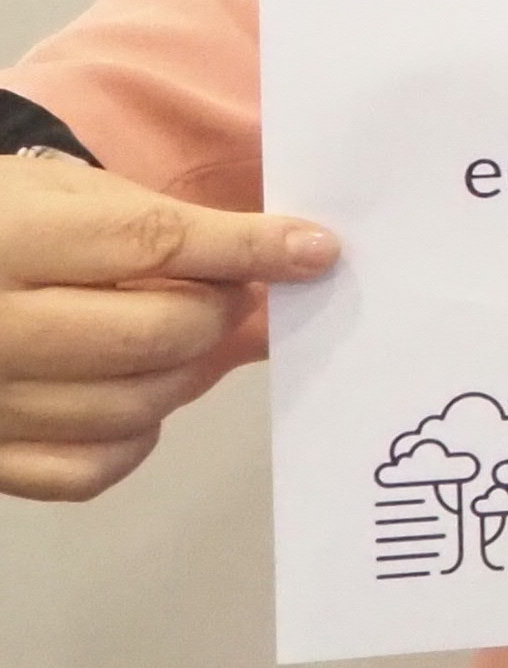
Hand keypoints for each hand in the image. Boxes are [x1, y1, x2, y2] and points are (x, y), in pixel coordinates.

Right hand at [0, 151, 336, 501]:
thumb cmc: (1, 224)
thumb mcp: (66, 197)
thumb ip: (166, 229)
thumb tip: (292, 263)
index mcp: (12, 241)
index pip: (152, 244)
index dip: (247, 248)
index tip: (317, 250)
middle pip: (151, 335)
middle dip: (216, 314)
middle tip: (230, 296)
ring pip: (129, 408)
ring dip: (185, 376)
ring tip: (185, 341)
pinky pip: (85, 470)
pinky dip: (133, 439)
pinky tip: (135, 398)